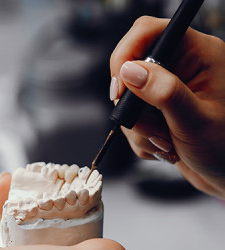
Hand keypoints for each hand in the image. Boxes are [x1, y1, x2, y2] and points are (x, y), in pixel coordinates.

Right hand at [110, 16, 224, 198]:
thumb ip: (164, 92)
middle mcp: (180, 69)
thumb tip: (130, 71)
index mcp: (198, 55)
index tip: (120, 89)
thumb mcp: (195, 121)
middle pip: (130, 71)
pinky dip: (141, 140)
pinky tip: (164, 148)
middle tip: (151, 128)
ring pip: (128, 102)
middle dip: (133, 108)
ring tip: (166, 144)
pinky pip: (131, 121)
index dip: (126, 56)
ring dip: (139, 130)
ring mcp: (166, 92)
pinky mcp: (157, 112)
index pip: (148, 33)